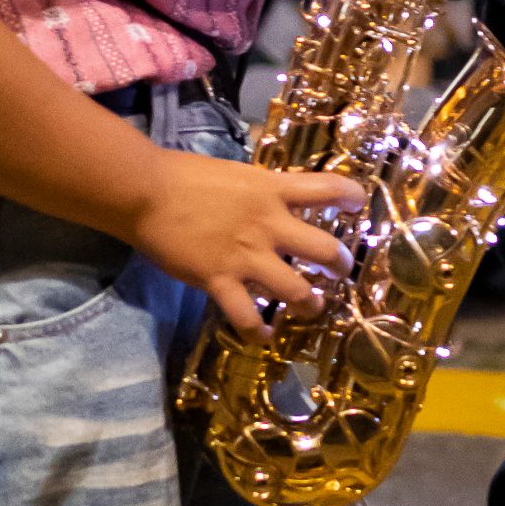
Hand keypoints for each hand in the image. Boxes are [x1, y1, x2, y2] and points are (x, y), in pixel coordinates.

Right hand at [127, 149, 364, 335]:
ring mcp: (246, 256)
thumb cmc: (185, 176)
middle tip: (339, 270)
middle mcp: (268, 224)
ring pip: (296, 291)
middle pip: (325, 250)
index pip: (327, 189)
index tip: (358, 204)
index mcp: (272, 190)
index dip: (351, 196)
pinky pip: (247, 317)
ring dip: (310, 303)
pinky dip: (258, 330)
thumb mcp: (237, 173)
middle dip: (340, 265)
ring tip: (311, 306)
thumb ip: (261, 188)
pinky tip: (262, 333)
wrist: (146, 192)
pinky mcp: (220, 281)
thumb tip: (275, 192)